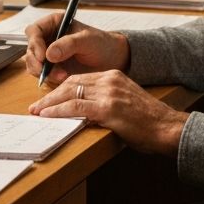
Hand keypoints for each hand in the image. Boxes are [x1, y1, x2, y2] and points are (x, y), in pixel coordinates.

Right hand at [24, 14, 129, 85]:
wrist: (112, 60)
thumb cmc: (101, 44)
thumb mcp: (87, 40)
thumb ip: (69, 44)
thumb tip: (49, 53)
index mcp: (54, 23)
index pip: (34, 31)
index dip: (34, 43)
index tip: (42, 56)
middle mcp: (48, 38)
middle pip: (30, 49)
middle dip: (36, 62)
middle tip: (46, 71)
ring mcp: (48, 54)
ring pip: (33, 64)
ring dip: (43, 72)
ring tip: (62, 76)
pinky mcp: (52, 69)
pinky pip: (42, 75)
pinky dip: (49, 79)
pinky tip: (63, 79)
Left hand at [29, 70, 186, 156]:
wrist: (167, 127)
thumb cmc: (149, 121)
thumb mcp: (126, 103)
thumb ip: (106, 101)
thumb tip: (85, 111)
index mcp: (114, 76)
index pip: (79, 78)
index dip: (60, 89)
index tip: (49, 98)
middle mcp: (110, 79)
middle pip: (71, 83)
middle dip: (51, 95)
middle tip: (37, 106)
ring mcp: (109, 92)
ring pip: (70, 93)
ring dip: (50, 103)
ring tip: (37, 112)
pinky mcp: (108, 108)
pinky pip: (76, 107)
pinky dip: (59, 111)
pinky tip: (48, 115)